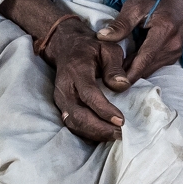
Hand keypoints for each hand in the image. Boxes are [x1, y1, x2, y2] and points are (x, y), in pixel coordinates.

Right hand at [38, 11, 128, 141]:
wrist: (67, 47)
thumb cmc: (91, 48)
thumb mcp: (107, 48)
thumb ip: (115, 67)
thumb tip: (122, 85)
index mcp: (76, 71)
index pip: (88, 94)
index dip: (104, 110)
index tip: (121, 121)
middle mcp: (65, 88)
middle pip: (78, 115)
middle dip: (100, 129)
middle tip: (121, 135)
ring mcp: (60, 100)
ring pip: (74, 123)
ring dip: (94, 134)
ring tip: (115, 137)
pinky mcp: (62, 107)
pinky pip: (72, 125)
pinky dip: (87, 134)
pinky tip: (103, 135)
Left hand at [96, 0, 182, 86]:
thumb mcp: (136, 5)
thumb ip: (120, 24)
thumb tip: (102, 38)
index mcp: (164, 32)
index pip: (143, 60)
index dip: (128, 74)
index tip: (113, 85)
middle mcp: (173, 46)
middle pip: (146, 68)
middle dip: (127, 73)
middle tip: (106, 75)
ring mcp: (175, 52)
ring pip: (150, 69)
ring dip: (134, 69)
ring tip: (115, 67)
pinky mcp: (175, 54)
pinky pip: (155, 65)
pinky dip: (142, 64)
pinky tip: (130, 59)